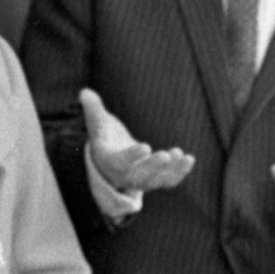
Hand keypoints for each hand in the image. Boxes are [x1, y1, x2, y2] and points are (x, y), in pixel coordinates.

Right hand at [80, 89, 194, 193]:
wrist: (111, 158)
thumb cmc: (105, 136)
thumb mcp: (97, 121)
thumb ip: (93, 108)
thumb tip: (84, 92)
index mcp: (109, 161)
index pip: (120, 162)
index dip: (132, 156)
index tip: (145, 147)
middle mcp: (124, 175)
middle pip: (139, 176)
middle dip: (153, 166)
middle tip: (166, 155)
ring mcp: (141, 180)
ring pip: (156, 180)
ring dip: (171, 170)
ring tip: (180, 154)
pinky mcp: (155, 179)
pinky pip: (168, 181)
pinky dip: (179, 172)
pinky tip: (189, 159)